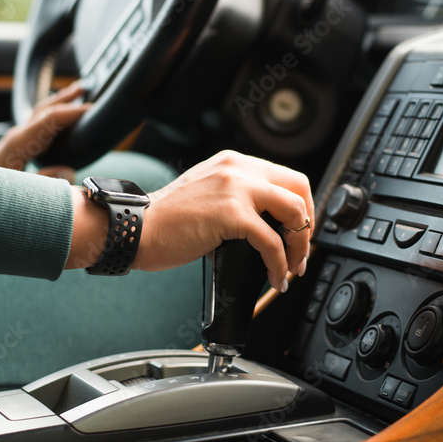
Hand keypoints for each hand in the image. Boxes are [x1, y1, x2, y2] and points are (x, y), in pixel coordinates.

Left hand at [0, 82, 88, 178]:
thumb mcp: (20, 191)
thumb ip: (46, 182)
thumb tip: (69, 171)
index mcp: (19, 143)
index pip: (50, 118)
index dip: (72, 112)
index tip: (91, 110)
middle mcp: (16, 138)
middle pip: (44, 110)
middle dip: (65, 99)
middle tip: (84, 90)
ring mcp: (14, 143)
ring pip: (40, 116)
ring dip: (58, 105)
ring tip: (73, 95)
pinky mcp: (14, 151)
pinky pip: (37, 128)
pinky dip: (51, 119)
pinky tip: (58, 123)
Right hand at [134, 150, 313, 291]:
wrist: (135, 228)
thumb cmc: (165, 222)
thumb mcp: (208, 195)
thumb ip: (236, 199)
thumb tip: (267, 227)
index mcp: (234, 163)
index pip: (287, 178)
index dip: (300, 209)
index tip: (296, 234)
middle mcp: (239, 169)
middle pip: (299, 189)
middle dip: (307, 226)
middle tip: (299, 252)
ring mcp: (236, 188)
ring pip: (294, 213)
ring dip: (299, 246)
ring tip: (290, 268)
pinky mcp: (231, 213)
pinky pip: (272, 242)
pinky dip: (279, 265)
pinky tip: (274, 278)